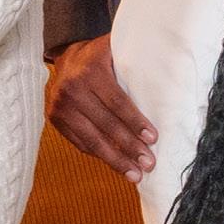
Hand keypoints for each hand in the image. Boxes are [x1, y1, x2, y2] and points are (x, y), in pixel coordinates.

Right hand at [49, 35, 155, 182]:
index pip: (117, 102)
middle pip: (106, 124)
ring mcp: (60, 106)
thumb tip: (169, 72)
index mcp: (91, 71)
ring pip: (92, 139)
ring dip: (116, 160)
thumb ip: (136, 60)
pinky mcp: (54, 119)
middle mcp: (72, 89)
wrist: (67, 57)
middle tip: (149, 163)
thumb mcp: (116, 49)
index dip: (135, 122)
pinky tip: (117, 164)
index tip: (153, 139)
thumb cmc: (101, 56)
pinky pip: (80, 143)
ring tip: (135, 174)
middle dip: (129, 147)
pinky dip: (99, 155)